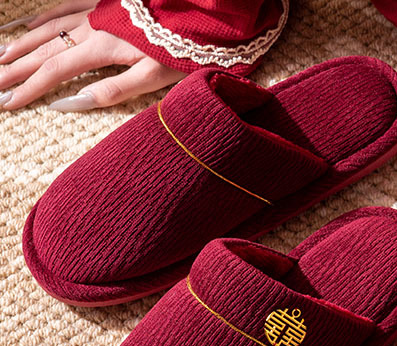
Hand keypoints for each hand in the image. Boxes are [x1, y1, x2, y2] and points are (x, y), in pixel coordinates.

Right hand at [0, 1, 184, 109]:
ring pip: (47, 28)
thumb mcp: (152, 77)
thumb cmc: (179, 49)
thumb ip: (112, 91)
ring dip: (21, 44)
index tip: (8, 102)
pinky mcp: (101, 3)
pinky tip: (27, 26)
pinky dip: (41, 19)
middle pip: (44, 50)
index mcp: (101, 48)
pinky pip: (61, 9)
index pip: (55, 72)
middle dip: (15, 69)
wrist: (195, 13)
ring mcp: (93, 11)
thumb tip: (70, 103)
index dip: (29, 88)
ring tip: (0, 58)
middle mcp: (90, 26)